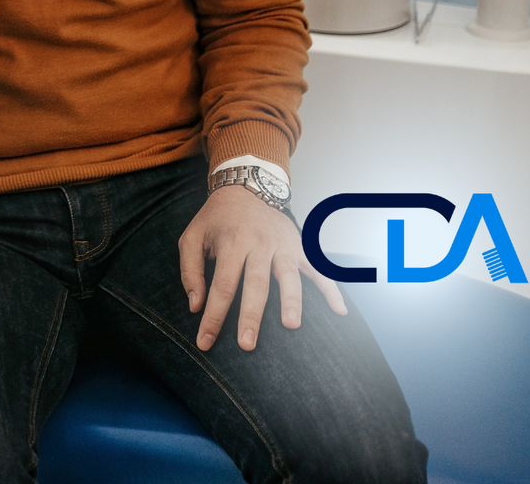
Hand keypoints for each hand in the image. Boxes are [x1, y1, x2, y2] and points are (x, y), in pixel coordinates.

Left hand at [179, 185, 346, 351]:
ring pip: (288, 276)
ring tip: (291, 325)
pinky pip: (317, 269)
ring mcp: (282, 246)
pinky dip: (330, 289)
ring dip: (291, 301)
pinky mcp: (299, 247)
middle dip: (251, 316)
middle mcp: (258, 245)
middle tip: (247, 344)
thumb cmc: (216, 218)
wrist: (246, 185)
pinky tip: (339, 309)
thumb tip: (195, 305)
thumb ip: (191, 271)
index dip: (213, 316)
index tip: (206, 341)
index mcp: (230, 243)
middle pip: (255, 285)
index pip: (222, 286)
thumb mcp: (192, 237)